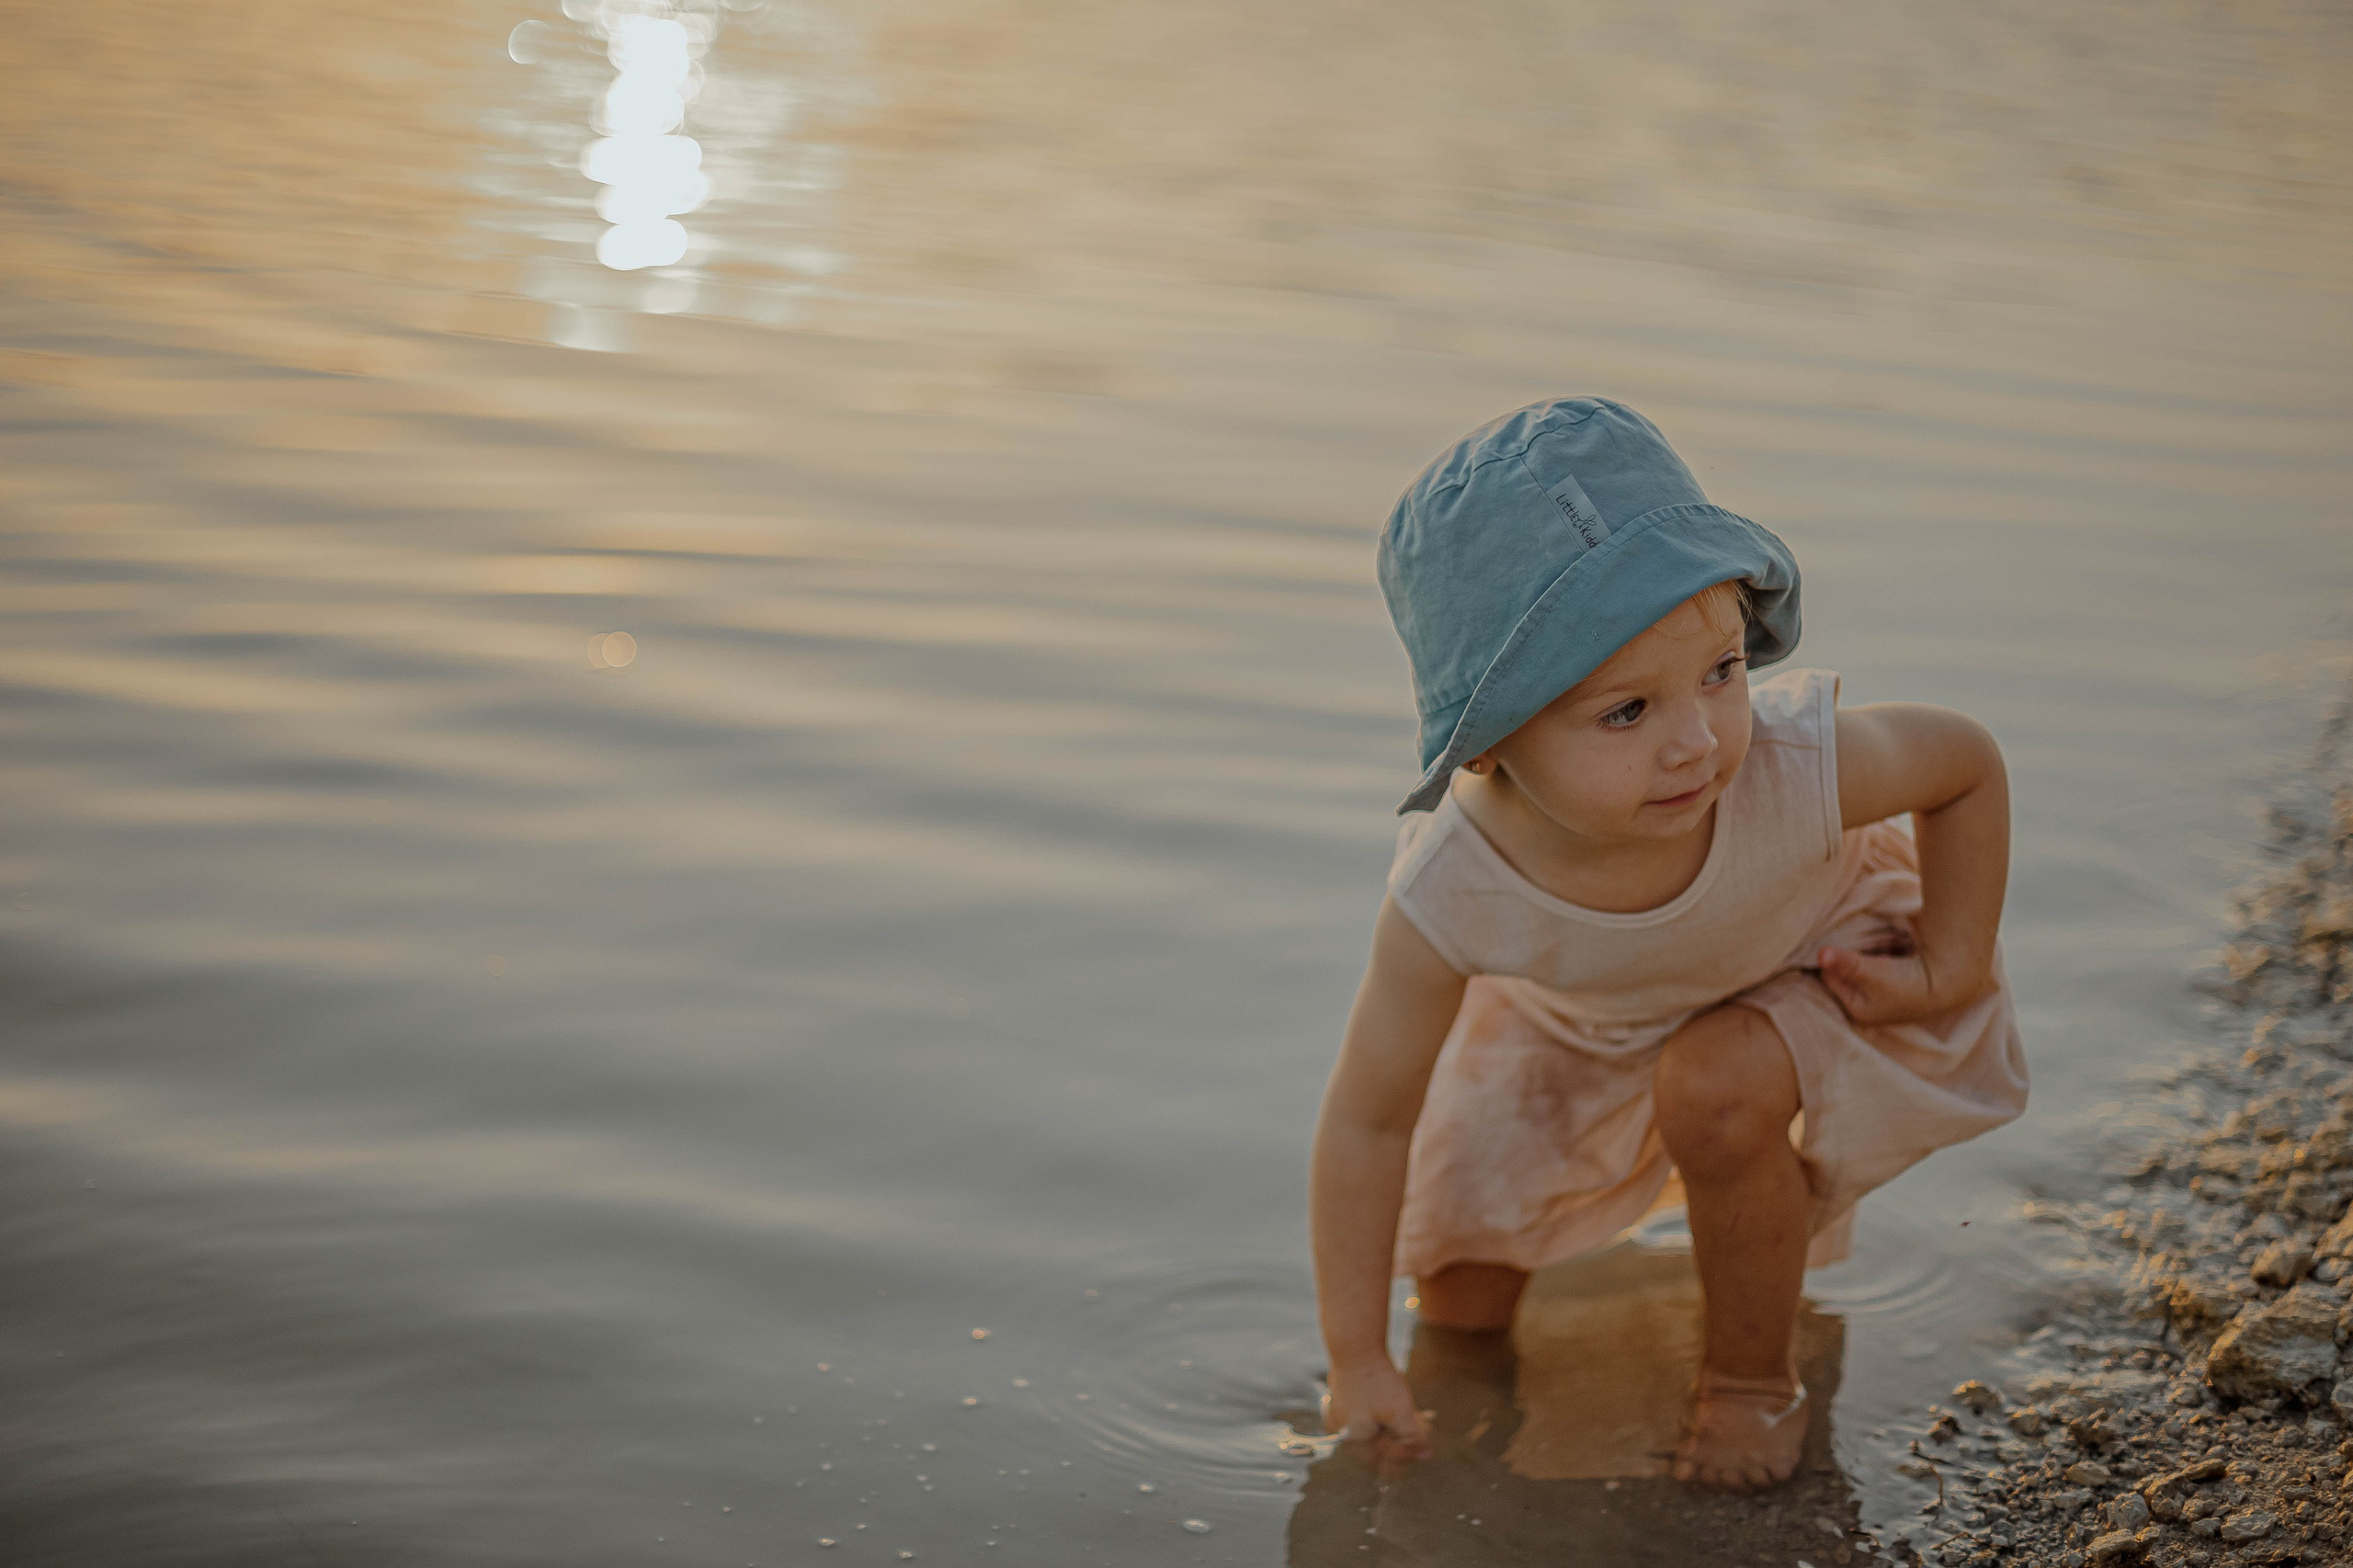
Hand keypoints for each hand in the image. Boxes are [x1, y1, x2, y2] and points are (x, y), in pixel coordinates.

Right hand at [1322, 1357, 1431, 1465]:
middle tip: (1422, 1440)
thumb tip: (1426, 1455)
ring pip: (1374, 1428)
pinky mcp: (1345, 1397)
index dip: (1405, 1457)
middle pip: (1376, 1445)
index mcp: (1351, 1438)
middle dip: (1401, 1443)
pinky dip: (1386, 1415)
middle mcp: (1341, 1429)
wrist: (1355, 1344)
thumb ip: (1412, 1438)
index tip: (1425, 1452)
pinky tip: (1403, 1409)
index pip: (1381, 1459)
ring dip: (1396, 1428)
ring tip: (1418, 1423)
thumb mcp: (1399, 1414)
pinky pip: (1369, 1414)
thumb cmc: (1376, 1381)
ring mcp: (1341, 1412)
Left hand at [1817, 941, 1988, 1027]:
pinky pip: (1881, 964)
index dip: (1832, 961)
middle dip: (1849, 957)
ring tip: (1876, 944)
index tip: (1836, 942)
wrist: (1953, 980)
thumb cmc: (1909, 981)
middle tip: (1854, 940)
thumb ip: (1845, 963)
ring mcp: (1886, 995)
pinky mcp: (1900, 982)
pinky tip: (1890, 945)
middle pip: (1847, 974)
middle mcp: (1870, 1006)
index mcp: (1858, 1010)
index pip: (1831, 980)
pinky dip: (1882, 953)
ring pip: (1863, 967)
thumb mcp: (1872, 972)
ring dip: (1867, 953)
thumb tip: (1819, 954)